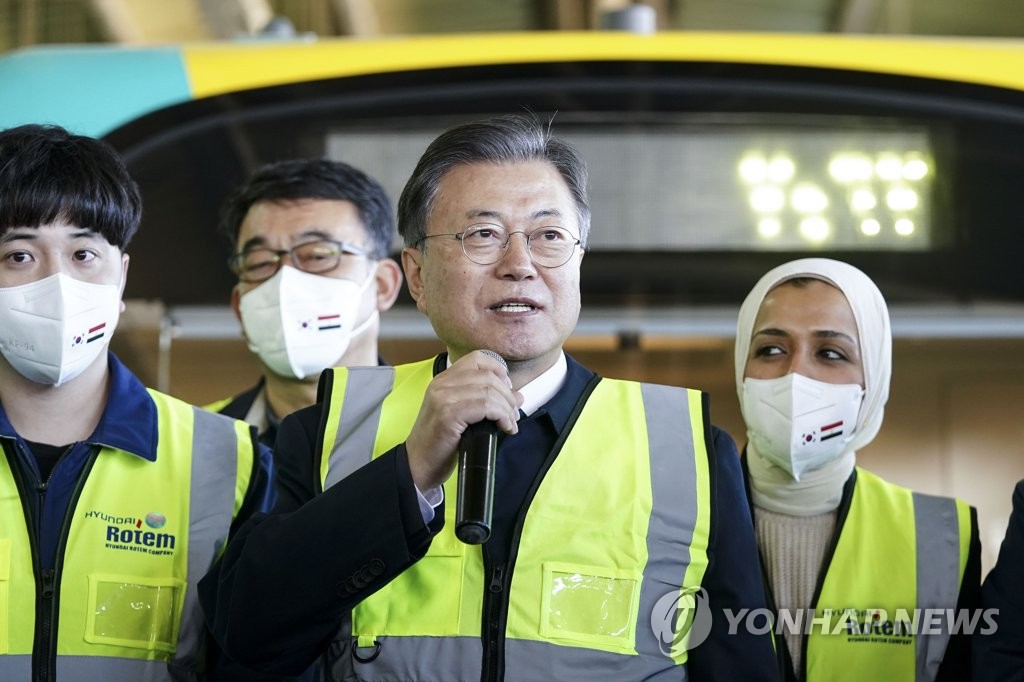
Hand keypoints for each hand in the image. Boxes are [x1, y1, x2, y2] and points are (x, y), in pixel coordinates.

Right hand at [406, 351, 522, 490]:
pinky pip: (485, 406)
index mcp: (443, 381)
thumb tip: (518, 397)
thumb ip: (486, 402)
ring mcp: (443, 398)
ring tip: (510, 423)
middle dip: (508, 395)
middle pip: (487, 376)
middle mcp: (441, 385)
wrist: (417, 465)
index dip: (499, 370)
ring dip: (507, 408)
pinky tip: (505, 427)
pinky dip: (501, 416)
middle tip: (513, 413)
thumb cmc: (439, 443)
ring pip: (489, 391)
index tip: (508, 389)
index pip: (477, 359)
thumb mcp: (462, 416)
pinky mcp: (448, 415)